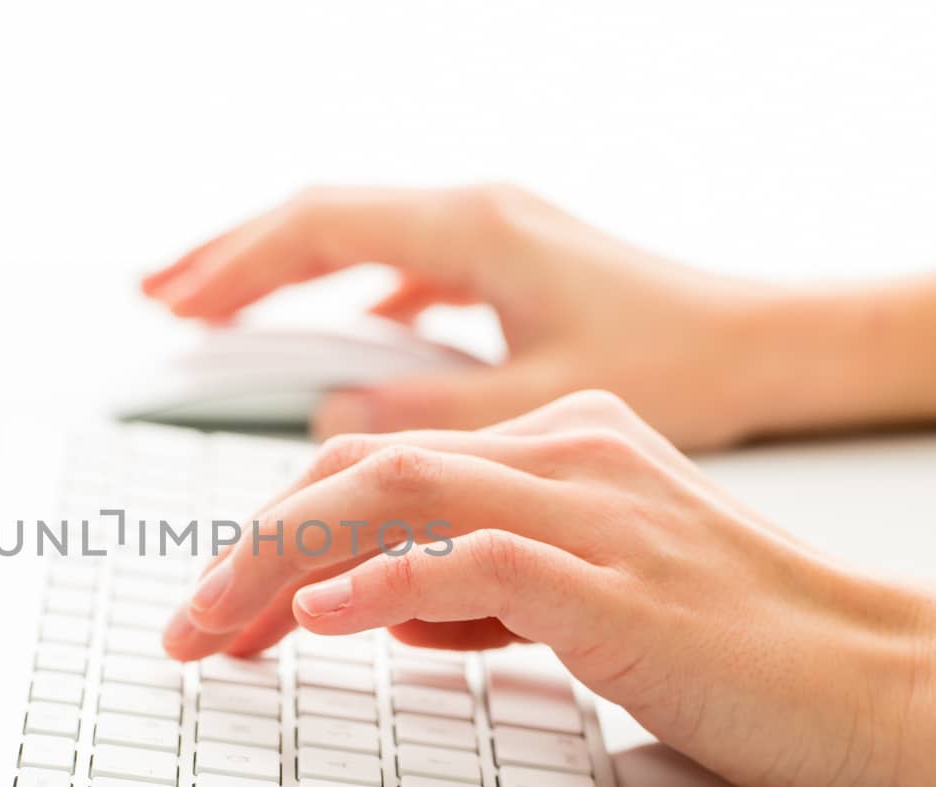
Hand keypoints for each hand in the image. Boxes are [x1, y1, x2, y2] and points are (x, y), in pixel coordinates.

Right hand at [143, 185, 780, 449]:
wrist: (776, 344)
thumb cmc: (687, 365)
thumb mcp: (542, 403)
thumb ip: (426, 412)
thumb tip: (330, 418)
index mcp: (475, 231)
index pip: (320, 231)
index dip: (235, 269)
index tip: (173, 309)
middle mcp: (476, 219)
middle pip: (320, 221)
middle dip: (233, 260)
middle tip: (158, 298)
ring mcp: (492, 239)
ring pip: (356, 244)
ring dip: (284, 277)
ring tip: (215, 313)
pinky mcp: (509, 271)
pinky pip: (399, 274)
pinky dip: (345, 301)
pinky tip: (336, 339)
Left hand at [161, 391, 935, 786]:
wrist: (877, 676)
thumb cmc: (734, 644)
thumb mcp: (582, 599)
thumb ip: (483, 586)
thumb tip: (378, 608)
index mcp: (559, 443)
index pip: (378, 462)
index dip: (278, 527)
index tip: (221, 603)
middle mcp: (567, 452)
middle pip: (361, 466)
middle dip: (250, 545)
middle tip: (189, 627)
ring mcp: (593, 508)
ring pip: (394, 492)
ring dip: (280, 564)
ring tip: (216, 630)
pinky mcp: (617, 581)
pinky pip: (473, 559)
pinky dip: (383, 585)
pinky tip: (321, 619)